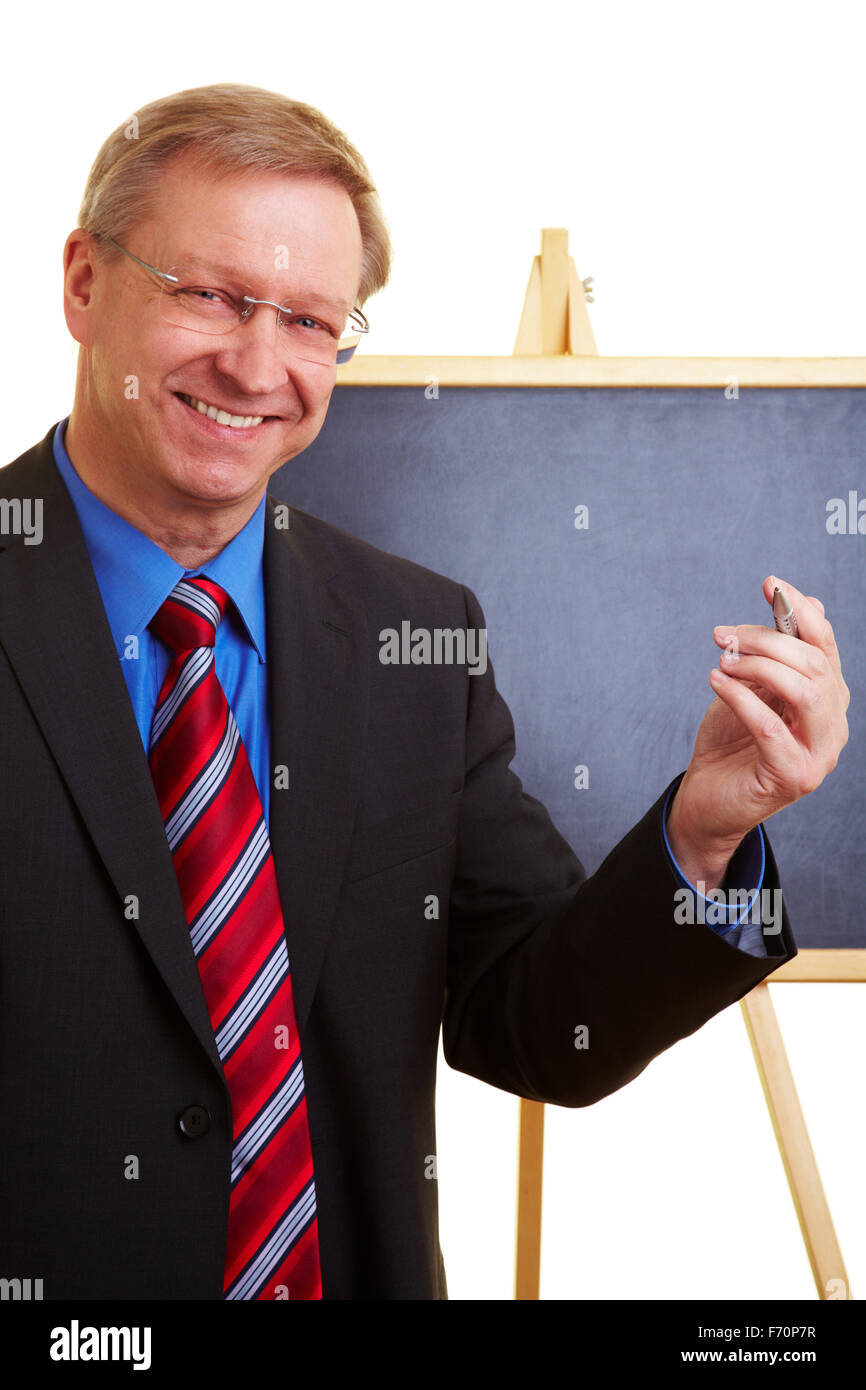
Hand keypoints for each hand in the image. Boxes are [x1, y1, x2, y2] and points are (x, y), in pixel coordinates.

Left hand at [667, 575, 849, 884]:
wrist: (707, 799)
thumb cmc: (729, 741)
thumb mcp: (751, 687)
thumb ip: (775, 654)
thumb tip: (809, 603)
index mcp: (826, 698)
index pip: (824, 646)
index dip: (801, 611)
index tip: (771, 583)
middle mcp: (832, 724)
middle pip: (813, 663)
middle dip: (766, 639)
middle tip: (724, 635)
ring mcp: (819, 753)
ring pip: (804, 691)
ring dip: (759, 666)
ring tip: (723, 661)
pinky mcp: (795, 776)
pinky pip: (771, 727)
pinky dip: (742, 697)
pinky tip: (716, 682)